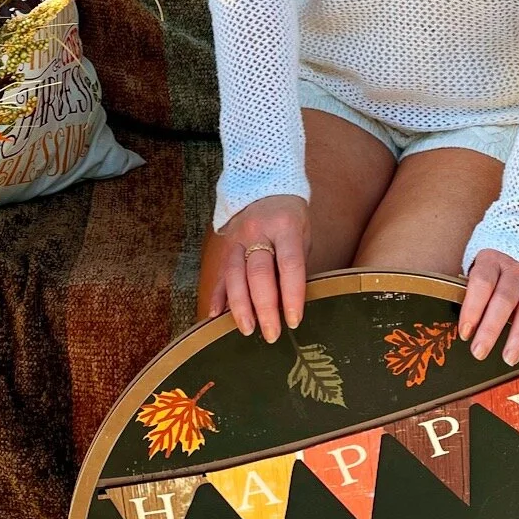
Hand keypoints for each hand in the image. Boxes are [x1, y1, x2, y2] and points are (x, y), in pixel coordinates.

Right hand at [207, 196, 309, 342]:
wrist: (263, 184)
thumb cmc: (290, 216)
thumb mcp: (302, 234)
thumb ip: (297, 265)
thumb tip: (293, 303)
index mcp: (285, 227)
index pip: (290, 265)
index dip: (292, 295)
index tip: (293, 321)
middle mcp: (258, 232)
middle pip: (259, 274)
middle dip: (264, 308)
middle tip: (271, 334)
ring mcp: (237, 238)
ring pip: (235, 276)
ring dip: (240, 307)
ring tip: (247, 330)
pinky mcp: (225, 245)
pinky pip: (220, 274)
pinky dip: (218, 296)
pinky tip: (215, 316)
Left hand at [458, 248, 518, 365]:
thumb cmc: (493, 266)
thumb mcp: (478, 267)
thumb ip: (472, 290)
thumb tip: (463, 324)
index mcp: (492, 260)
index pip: (482, 283)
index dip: (472, 308)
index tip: (465, 333)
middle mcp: (516, 270)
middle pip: (504, 300)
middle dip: (491, 328)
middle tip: (479, 352)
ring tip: (509, 358)